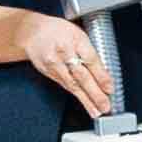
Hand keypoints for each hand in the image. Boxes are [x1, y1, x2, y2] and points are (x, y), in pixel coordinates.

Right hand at [0, 2, 120, 120]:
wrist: (32, 33)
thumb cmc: (58, 31)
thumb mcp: (79, 34)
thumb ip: (90, 52)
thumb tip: (104, 73)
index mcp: (75, 39)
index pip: (90, 60)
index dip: (101, 76)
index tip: (110, 88)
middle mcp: (63, 52)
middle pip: (81, 75)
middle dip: (95, 93)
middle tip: (105, 105)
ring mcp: (54, 64)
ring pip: (73, 84)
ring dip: (86, 100)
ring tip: (97, 110)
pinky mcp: (49, 73)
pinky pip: (66, 86)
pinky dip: (78, 96)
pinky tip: (86, 104)